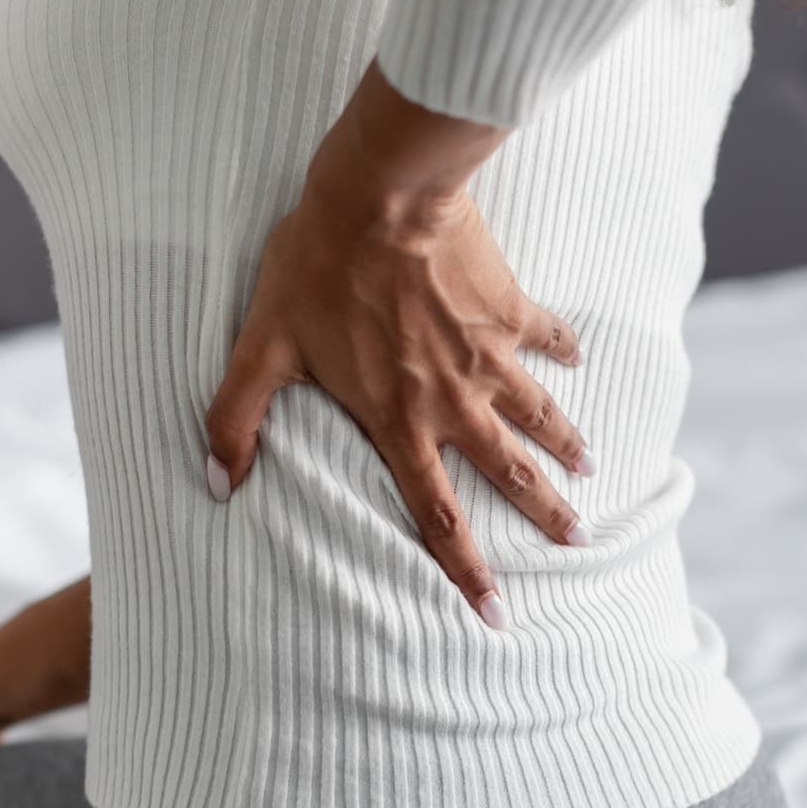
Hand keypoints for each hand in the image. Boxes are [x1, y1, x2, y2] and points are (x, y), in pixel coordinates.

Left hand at [204, 138, 594, 629]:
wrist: (384, 195)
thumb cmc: (318, 267)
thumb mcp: (263, 345)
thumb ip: (237, 417)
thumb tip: (216, 482)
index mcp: (399, 420)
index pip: (437, 514)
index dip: (465, 570)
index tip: (495, 612)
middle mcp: (454, 399)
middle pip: (509, 472)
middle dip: (546, 512)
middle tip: (577, 540)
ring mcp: (489, 354)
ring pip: (539, 411)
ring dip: (565, 443)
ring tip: (590, 467)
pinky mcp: (509, 306)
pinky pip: (545, 335)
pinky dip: (563, 349)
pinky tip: (577, 358)